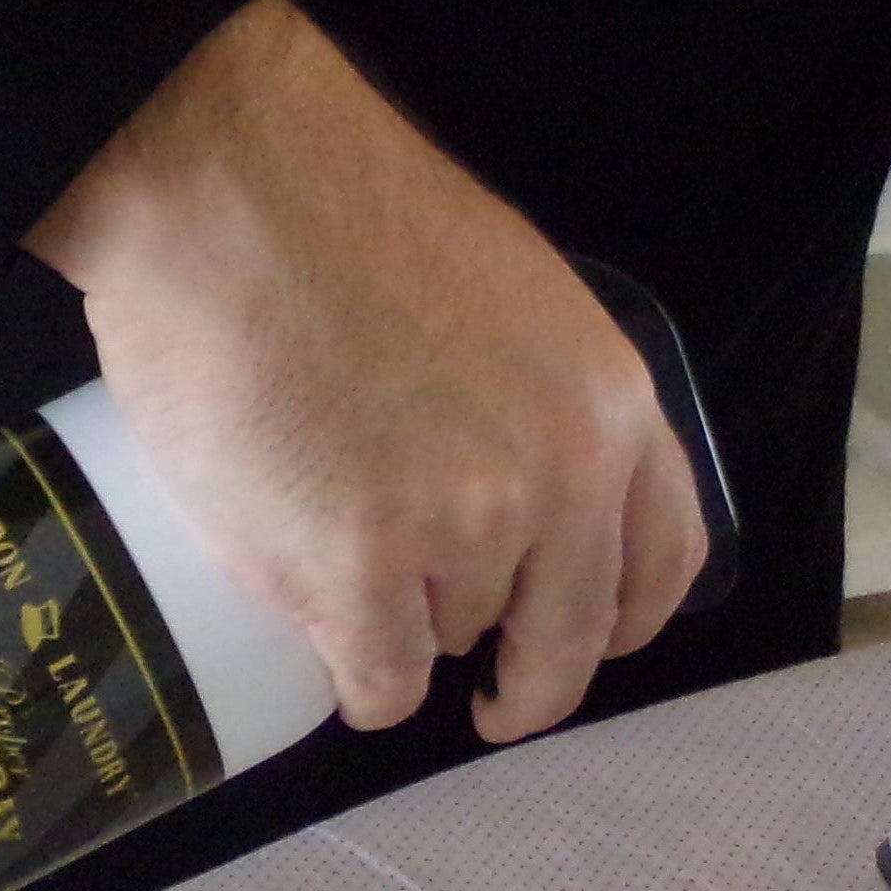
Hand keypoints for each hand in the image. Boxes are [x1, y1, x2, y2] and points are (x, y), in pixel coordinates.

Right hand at [23, 0, 708, 740]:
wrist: (227, 188)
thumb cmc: (345, 220)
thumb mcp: (518, 303)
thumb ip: (547, 405)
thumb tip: (533, 504)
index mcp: (610, 404)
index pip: (663, 559)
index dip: (623, 617)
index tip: (587, 640)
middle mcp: (561, 479)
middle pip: (569, 638)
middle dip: (533, 685)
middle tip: (497, 702)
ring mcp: (464, 533)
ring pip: (454, 643)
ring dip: (408, 629)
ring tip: (341, 546)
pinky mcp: (360, 575)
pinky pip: (381, 683)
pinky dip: (356, 679)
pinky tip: (327, 640)